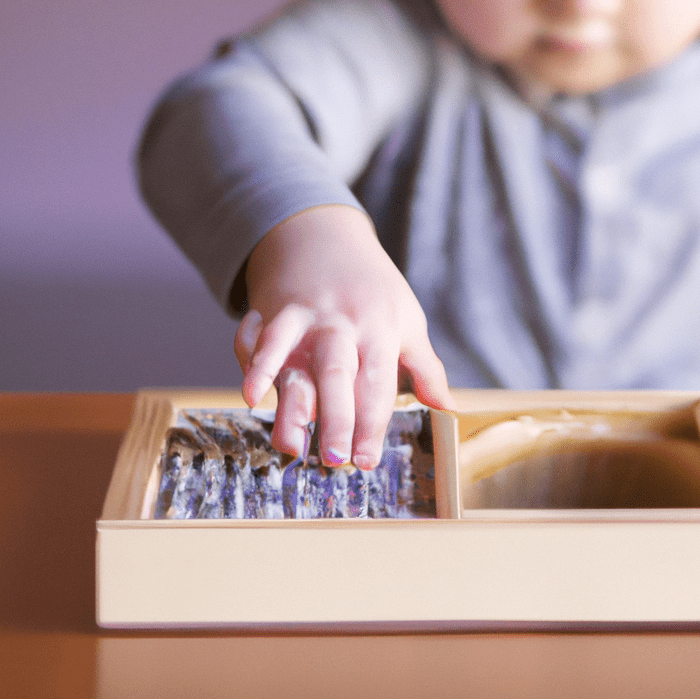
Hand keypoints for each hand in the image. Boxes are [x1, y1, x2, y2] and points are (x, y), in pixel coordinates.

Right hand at [233, 205, 452, 468]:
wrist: (324, 237)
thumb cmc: (372, 290)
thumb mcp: (407, 320)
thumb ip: (426, 368)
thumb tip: (449, 409)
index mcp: (379, 330)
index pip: (378, 383)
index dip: (372, 424)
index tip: (367, 462)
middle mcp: (341, 326)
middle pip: (339, 375)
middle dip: (338, 418)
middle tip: (336, 459)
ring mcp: (304, 319)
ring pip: (296, 362)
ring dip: (292, 404)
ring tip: (291, 446)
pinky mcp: (273, 314)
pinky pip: (261, 340)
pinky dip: (253, 365)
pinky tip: (251, 396)